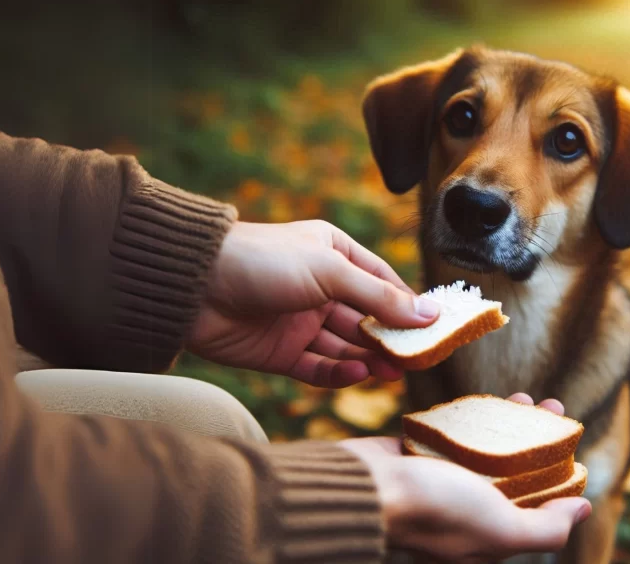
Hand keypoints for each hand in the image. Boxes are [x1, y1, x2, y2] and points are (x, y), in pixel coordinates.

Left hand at [186, 220, 440, 386]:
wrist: (192, 285)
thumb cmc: (263, 260)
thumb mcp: (331, 271)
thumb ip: (380, 298)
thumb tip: (430, 314)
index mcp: (334, 254)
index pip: (383, 284)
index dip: (409, 307)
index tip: (438, 329)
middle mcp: (319, 288)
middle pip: (367, 319)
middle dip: (392, 339)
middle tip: (419, 360)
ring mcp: (299, 321)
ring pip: (346, 346)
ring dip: (370, 359)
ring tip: (393, 372)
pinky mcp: (280, 352)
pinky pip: (318, 367)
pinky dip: (338, 374)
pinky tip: (357, 375)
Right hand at [340, 394, 591, 562]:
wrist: (365, 486)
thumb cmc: (434, 510)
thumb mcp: (502, 530)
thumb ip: (545, 528)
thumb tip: (583, 510)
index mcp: (487, 537)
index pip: (535, 508)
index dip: (559, 474)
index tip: (572, 441)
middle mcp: (467, 512)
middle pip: (515, 472)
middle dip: (539, 438)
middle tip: (554, 407)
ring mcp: (443, 483)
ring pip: (487, 449)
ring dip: (511, 422)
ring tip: (528, 397)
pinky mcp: (421, 457)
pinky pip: (456, 435)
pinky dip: (474, 418)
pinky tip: (488, 400)